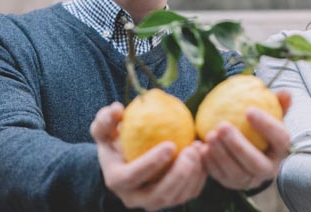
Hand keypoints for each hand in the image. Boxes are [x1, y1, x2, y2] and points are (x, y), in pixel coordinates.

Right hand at [90, 102, 207, 208]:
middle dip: (178, 175)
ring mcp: (153, 201)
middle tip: (191, 149)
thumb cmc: (115, 135)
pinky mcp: (171, 199)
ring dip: (192, 175)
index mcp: (116, 180)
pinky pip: (189, 192)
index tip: (171, 144)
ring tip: (200, 149)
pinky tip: (205, 153)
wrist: (125, 155)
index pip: (133, 176)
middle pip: (158, 195)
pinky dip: (199, 176)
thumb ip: (106, 118)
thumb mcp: (104, 125)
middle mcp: (134, 197)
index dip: (151, 163)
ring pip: (177, 197)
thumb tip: (117, 109)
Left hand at [201, 90, 290, 190]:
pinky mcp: (233, 184)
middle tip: (222, 126)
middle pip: (256, 163)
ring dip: (221, 155)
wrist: (250, 147)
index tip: (248, 110)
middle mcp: (269, 169)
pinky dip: (210, 164)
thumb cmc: (260, 125)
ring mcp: (251, 180)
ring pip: (237, 174)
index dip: (266, 125)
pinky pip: (221, 177)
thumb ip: (278, 102)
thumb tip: (286, 93)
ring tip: (209, 135)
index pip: (280, 139)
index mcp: (281, 149)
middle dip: (238, 146)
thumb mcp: (271, 112)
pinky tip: (201, 148)